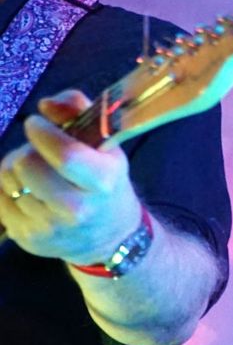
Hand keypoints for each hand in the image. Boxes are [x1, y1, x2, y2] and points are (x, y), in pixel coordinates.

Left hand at [0, 91, 142, 262]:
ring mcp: (49, 227)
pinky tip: (26, 193)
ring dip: (14, 169)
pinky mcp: (27, 237)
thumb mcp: (107, 148)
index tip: (38, 125)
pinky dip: (7, 189)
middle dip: (27, 152)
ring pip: (6, 178)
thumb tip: (46, 105)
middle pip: (25, 164)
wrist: (111, 238)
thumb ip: (79, 113)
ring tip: (34, 175)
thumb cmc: (105, 185)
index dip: (43, 133)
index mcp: (103, 183)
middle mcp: (77, 210)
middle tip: (38, 155)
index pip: (65, 154)